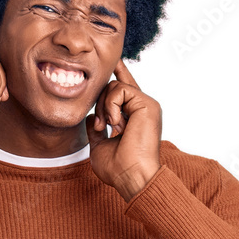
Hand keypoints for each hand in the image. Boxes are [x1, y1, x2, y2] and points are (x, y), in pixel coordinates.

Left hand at [84, 59, 161, 201]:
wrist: (131, 177)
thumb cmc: (118, 169)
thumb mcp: (100, 146)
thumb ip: (96, 130)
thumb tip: (91, 117)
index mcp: (134, 118)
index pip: (125, 90)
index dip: (118, 74)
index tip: (113, 62)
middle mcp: (142, 109)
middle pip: (114, 86)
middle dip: (100, 102)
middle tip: (100, 126)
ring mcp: (146, 105)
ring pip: (116, 85)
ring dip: (104, 106)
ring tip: (107, 126)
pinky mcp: (148, 104)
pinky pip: (121, 89)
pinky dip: (111, 105)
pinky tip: (115, 122)